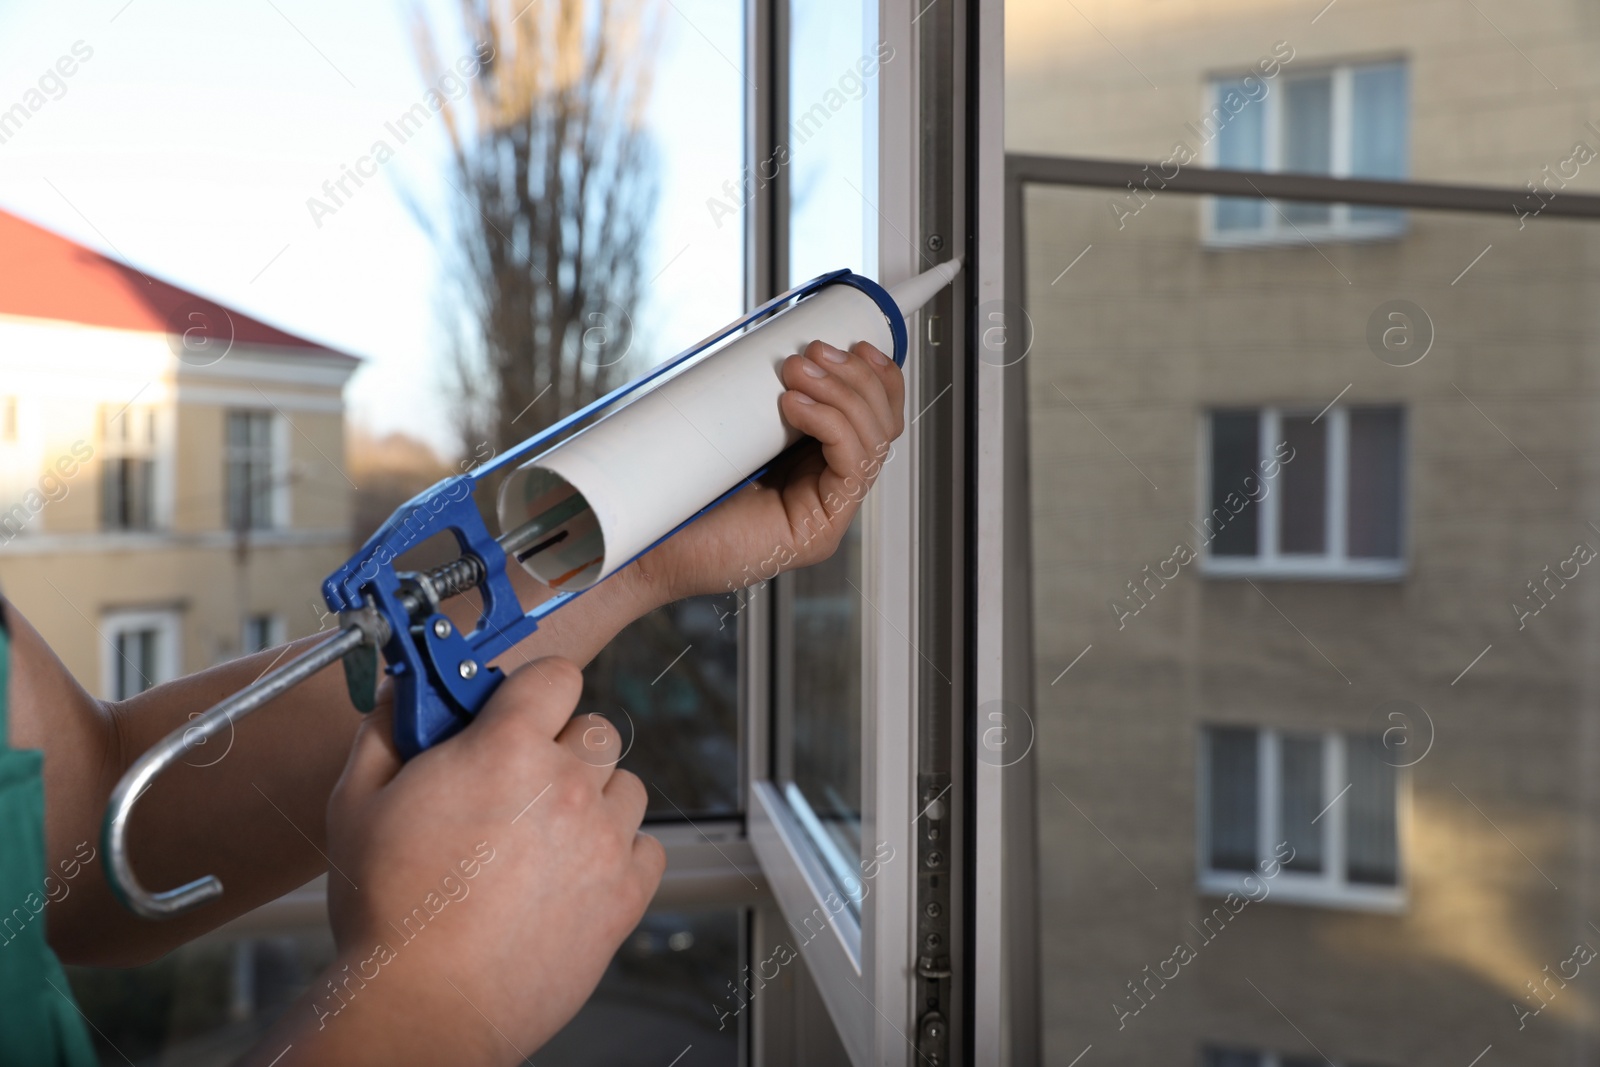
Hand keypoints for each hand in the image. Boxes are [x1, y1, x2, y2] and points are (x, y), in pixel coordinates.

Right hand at [256, 658, 662, 1065]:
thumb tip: (403, 694)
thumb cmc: (389, 913)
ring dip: (595, 798)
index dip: (534, 689)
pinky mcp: (624, 897)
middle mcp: (568, 787)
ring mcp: (603, 842)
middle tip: (520, 780)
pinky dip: (621, 853)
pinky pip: (647, 848)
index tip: (515, 708)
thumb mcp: (357, 804)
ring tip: (546, 833)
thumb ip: (385, 732)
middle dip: (562, 744)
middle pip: (596, 729)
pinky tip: (576, 870)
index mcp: (507, 750)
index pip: (556, 675)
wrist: (424, 1005)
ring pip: (626, 787)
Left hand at [632, 339, 905, 603]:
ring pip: (873, 444)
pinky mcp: (819, 532)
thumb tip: (770, 351)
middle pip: (883, 426)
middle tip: (813, 352)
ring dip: (842, 395)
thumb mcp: (727, 433)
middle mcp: (829, 489)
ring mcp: (828, 513)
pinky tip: (795, 406)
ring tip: (796, 371)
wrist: (649, 551)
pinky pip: (851, 468)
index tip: (851, 342)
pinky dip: (832, 427)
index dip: (874, 377)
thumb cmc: (678, 499)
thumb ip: (757, 402)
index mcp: (815, 465)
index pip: (874, 418)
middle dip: (855, 379)